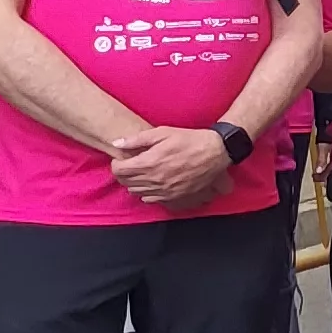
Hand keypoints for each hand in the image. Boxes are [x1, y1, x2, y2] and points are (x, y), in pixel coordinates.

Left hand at [106, 126, 234, 208]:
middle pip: (125, 182)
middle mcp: (154, 179)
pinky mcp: (173, 195)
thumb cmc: (189, 140)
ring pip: (136, 192)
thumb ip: (137, 139)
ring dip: (133, 183)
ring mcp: (163, 190)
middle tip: (129, 166)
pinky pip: (150, 199)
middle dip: (123, 174)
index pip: (119, 170)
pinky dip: (145, 192)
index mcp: (149, 162)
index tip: (121, 159)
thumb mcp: (163, 132)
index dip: (116, 164)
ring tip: (140, 174)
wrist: (215, 152)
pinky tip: (151, 183)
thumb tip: (117, 143)